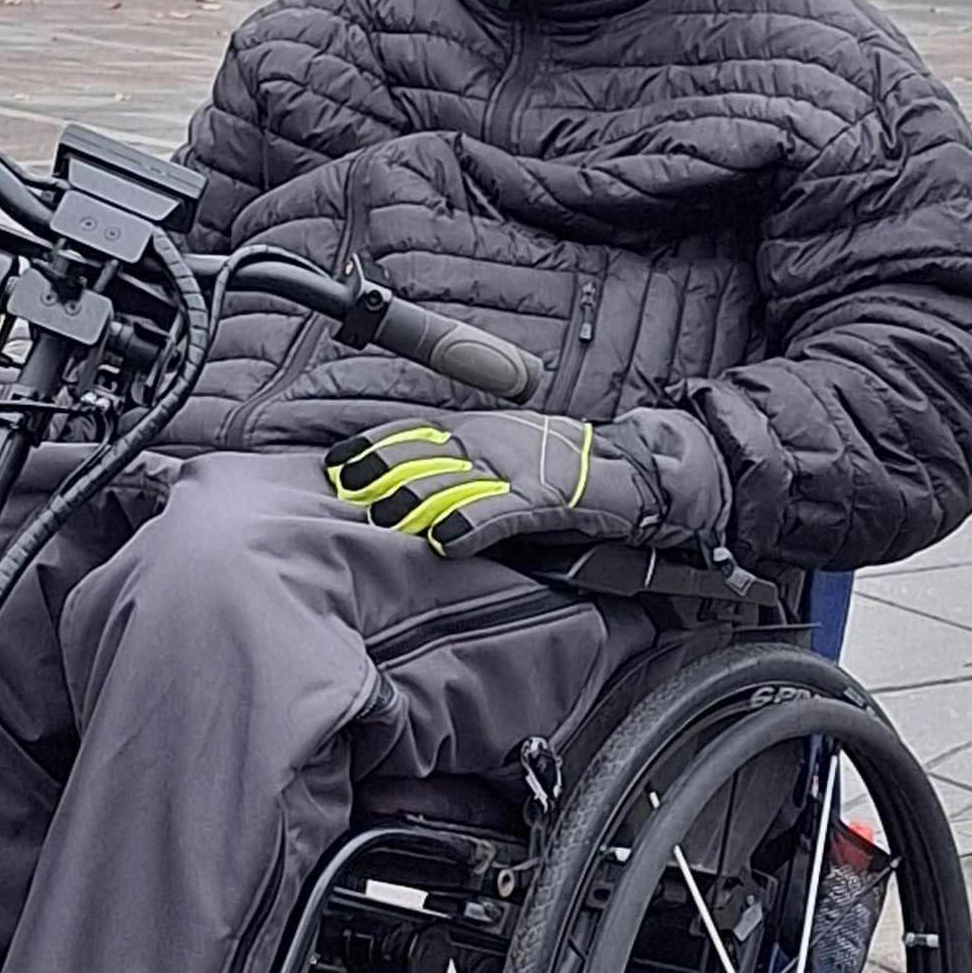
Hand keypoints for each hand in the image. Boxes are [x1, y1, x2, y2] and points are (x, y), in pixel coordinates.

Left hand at [325, 407, 728, 558]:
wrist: (634, 470)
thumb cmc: (559, 468)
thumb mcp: (500, 460)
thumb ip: (454, 474)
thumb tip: (394, 496)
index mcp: (474, 433)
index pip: (410, 435)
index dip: (373, 449)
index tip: (336, 465)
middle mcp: (490, 444)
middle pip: (423, 455)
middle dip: (383, 473)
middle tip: (346, 493)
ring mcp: (518, 468)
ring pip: (455, 481)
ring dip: (416, 499)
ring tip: (383, 516)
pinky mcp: (548, 496)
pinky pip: (503, 511)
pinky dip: (472, 523)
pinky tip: (446, 539)